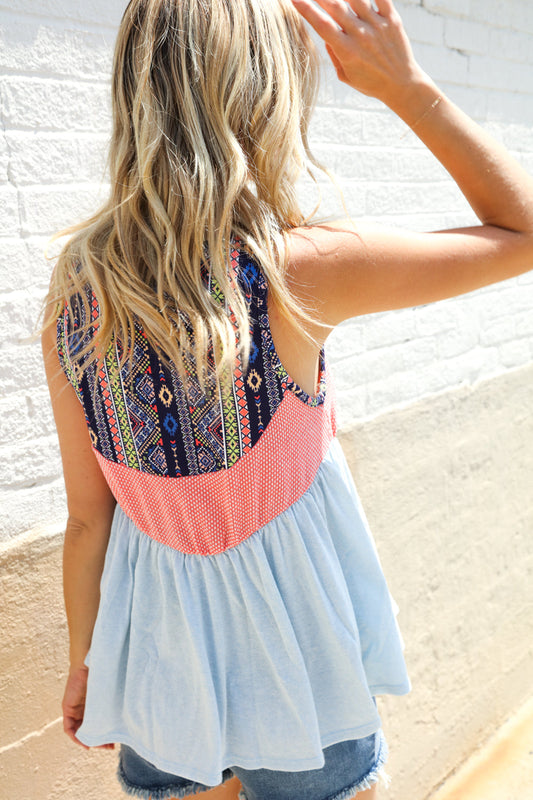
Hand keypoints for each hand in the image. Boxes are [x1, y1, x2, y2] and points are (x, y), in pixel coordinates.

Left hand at [62, 665, 113, 749]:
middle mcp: (84, 709)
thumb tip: (129, 719)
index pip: (98, 726)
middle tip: (108, 746)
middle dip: (98, 740)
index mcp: (95, 706)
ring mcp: (75, 709)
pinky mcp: (67, 708)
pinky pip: (69, 727)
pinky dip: (75, 736)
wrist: (91, 663)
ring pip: (80, 731)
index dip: (104, 736)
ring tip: (97, 746)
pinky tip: (83, 741)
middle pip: (89, 730)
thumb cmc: (104, 675)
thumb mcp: (110, 695)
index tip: (114, 743)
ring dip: (87, 740)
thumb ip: (114, 706)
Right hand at [291, 0, 426, 106]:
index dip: (307, 10)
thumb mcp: (346, 76)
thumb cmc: (371, 83)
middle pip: (336, 6)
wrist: (402, 85)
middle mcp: (361, 35)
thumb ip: (334, 55)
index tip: (295, 0)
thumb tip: (325, 35)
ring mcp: (377, 25)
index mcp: (347, 51)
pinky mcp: (392, 19)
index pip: (322, 26)